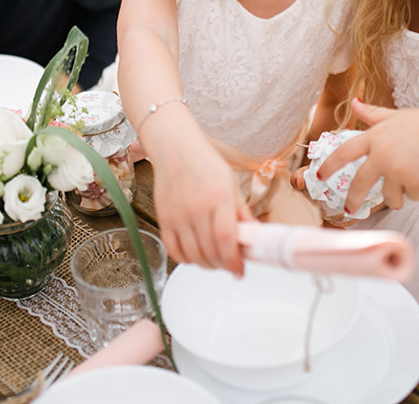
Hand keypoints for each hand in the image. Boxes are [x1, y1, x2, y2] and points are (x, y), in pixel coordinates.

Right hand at [148, 118, 252, 274]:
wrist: (175, 149)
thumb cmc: (206, 163)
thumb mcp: (231, 184)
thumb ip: (242, 212)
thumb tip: (255, 235)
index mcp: (218, 198)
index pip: (226, 240)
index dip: (234, 261)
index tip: (240, 271)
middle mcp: (196, 209)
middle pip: (209, 252)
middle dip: (223, 265)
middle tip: (230, 265)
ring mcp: (177, 215)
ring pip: (192, 255)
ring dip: (206, 264)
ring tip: (215, 261)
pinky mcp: (163, 218)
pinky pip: (173, 249)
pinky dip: (186, 259)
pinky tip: (195, 255)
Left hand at [315, 99, 418, 214]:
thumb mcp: (397, 117)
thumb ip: (373, 115)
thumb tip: (354, 103)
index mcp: (376, 137)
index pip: (344, 153)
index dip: (329, 165)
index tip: (319, 176)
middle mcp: (383, 154)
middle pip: (359, 184)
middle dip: (352, 199)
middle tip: (349, 208)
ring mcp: (398, 170)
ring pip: (388, 195)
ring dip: (397, 194)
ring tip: (414, 175)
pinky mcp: (414, 184)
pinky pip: (409, 197)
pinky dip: (417, 192)